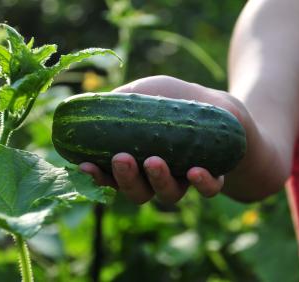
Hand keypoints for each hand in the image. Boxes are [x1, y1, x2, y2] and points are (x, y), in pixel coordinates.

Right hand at [80, 75, 227, 203]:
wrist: (213, 102)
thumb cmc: (170, 99)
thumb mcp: (141, 93)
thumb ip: (116, 103)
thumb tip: (85, 107)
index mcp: (136, 162)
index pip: (113, 178)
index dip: (98, 176)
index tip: (86, 165)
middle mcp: (157, 178)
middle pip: (138, 193)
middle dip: (127, 180)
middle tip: (121, 159)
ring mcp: (184, 180)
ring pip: (169, 194)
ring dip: (159, 181)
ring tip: (154, 161)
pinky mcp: (213, 178)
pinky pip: (208, 190)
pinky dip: (202, 184)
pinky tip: (195, 171)